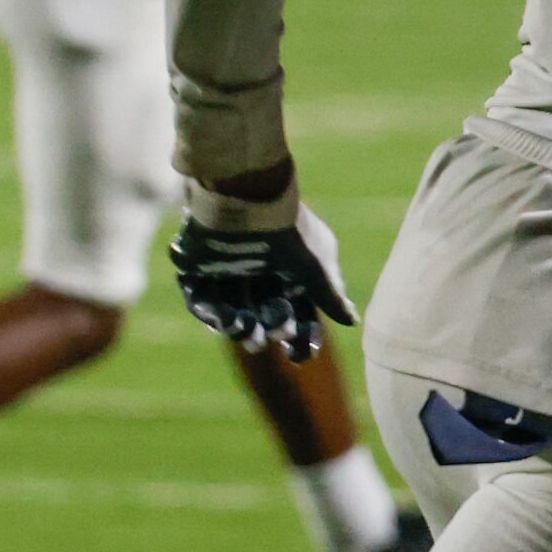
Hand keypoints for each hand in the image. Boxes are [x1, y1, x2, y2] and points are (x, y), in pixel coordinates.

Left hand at [169, 195, 355, 363]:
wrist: (243, 196)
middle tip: (264, 340)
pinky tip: (214, 316)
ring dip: (236, 326)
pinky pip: (200, 296)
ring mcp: (229, 267)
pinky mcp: (200, 264)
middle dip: (264, 332)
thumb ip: (330, 295)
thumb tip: (351, 320)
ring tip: (241, 329)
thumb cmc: (286, 230)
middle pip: (261, 315)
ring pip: (231, 310)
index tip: (298, 355)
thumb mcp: (314, 266)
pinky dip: (206, 309)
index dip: (298, 335)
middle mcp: (261, 270)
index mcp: (290, 270)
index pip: (296, 312)